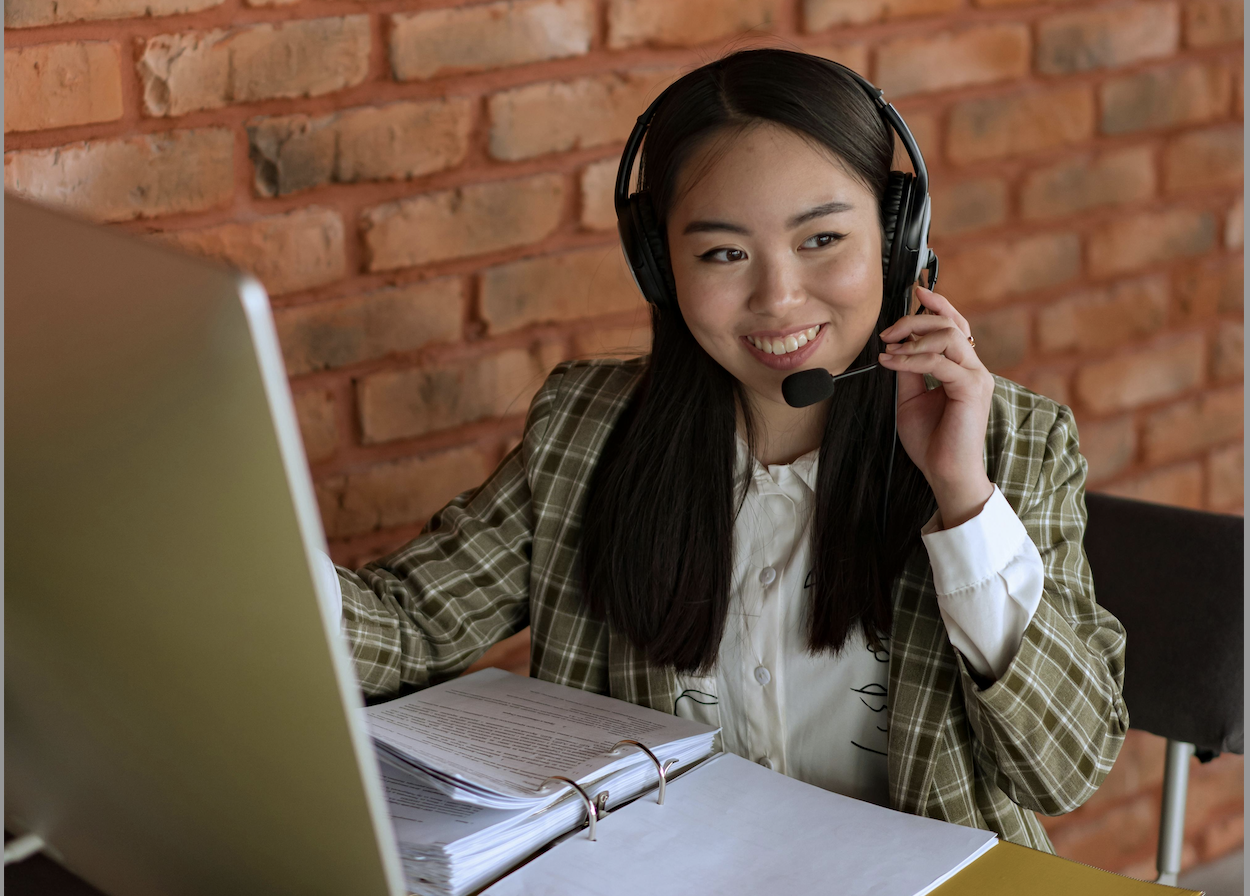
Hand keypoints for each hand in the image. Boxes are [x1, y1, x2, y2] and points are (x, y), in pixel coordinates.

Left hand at [877, 285, 994, 528]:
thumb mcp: (911, 398)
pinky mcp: (972, 389)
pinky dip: (911, 359)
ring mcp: (977, 377)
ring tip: (887, 351)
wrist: (945, 473)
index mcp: (964, 368)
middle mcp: (975, 368)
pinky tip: (891, 362)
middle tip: (887, 331)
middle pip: (950, 323)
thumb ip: (908, 370)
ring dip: (912, 337)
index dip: (938, 304)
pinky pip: (939, 362)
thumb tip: (894, 346)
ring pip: (948, 336)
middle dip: (915, 319)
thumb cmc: (932, 441)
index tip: (915, 291)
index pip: (956, 324)